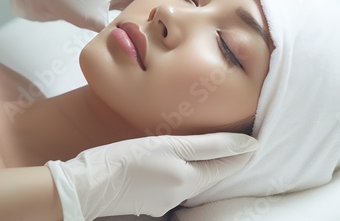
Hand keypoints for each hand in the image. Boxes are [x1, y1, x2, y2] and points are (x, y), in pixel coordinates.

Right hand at [46, 133, 257, 219]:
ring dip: (202, 165)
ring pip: (193, 180)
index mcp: (189, 180)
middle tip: (234, 139)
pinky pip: (175, 184)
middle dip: (224, 160)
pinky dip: (181, 172)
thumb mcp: (169, 145)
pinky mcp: (149, 201)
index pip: (227, 167)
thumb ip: (210, 145)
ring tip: (205, 145)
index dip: (241, 153)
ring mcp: (164, 201)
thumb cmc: (125, 159)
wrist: (85, 185)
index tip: (254, 140)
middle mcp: (180, 195)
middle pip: (211, 175)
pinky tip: (172, 160)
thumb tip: (249, 146)